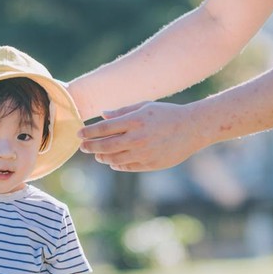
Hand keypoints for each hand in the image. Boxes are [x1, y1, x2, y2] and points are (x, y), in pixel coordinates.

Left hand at [78, 101, 208, 171]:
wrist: (193, 128)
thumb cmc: (167, 114)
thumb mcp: (144, 106)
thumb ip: (122, 112)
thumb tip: (102, 115)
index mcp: (135, 121)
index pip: (104, 128)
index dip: (89, 132)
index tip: (79, 134)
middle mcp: (138, 138)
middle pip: (105, 145)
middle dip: (90, 146)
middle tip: (82, 147)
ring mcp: (144, 153)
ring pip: (114, 158)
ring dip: (102, 156)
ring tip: (96, 154)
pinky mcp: (151, 164)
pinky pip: (127, 166)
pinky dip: (116, 164)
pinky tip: (111, 161)